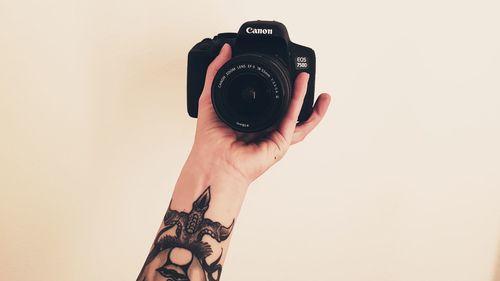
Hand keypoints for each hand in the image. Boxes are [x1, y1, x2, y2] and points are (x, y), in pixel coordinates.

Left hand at [189, 43, 330, 184]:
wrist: (213, 164)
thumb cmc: (210, 142)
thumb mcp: (210, 97)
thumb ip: (216, 72)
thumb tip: (225, 50)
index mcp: (251, 121)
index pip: (268, 102)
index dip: (276, 88)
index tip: (279, 70)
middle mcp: (265, 130)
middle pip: (288, 110)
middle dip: (298, 94)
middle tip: (301, 74)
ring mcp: (274, 137)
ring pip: (298, 117)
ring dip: (308, 99)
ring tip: (309, 78)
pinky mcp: (280, 143)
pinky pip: (293, 119)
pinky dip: (300, 102)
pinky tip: (302, 86)